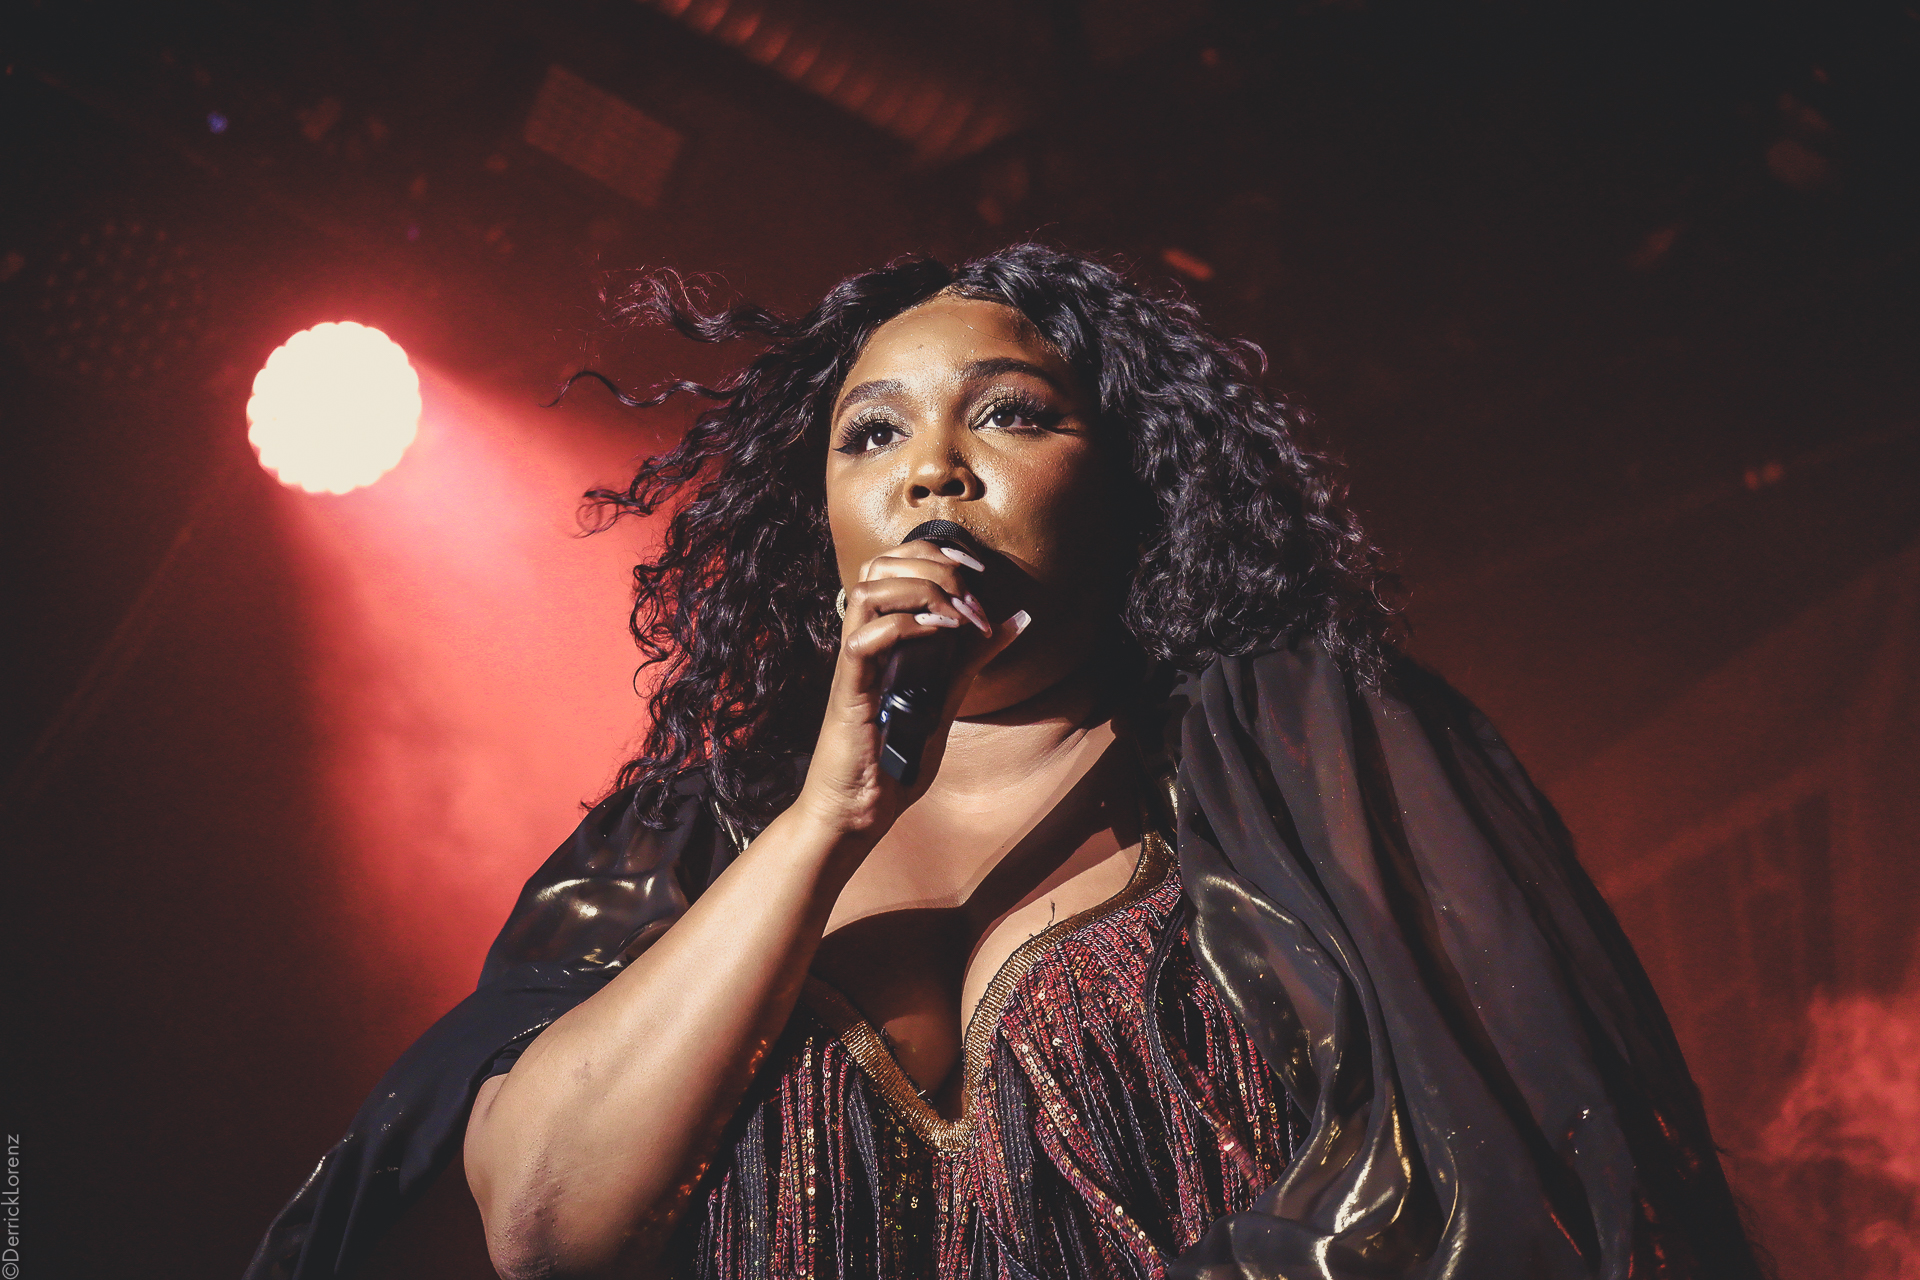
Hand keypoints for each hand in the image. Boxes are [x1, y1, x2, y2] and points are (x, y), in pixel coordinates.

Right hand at [794, 539, 1028, 847]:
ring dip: (920, 591)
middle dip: (933, 565)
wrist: (857, 812)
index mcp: (884, 637)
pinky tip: (938, 637)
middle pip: (878, 564)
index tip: (977, 571)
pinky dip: (905, 627)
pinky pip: (864, 641)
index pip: (894, 563)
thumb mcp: (945, 698)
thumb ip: (972, 658)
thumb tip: (1017, 619)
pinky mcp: (849, 693)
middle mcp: (864, 642)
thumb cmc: (893, 760)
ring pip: (866, 591)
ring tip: (955, 618)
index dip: (936, 553)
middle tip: (972, 597)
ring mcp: (854, 665)